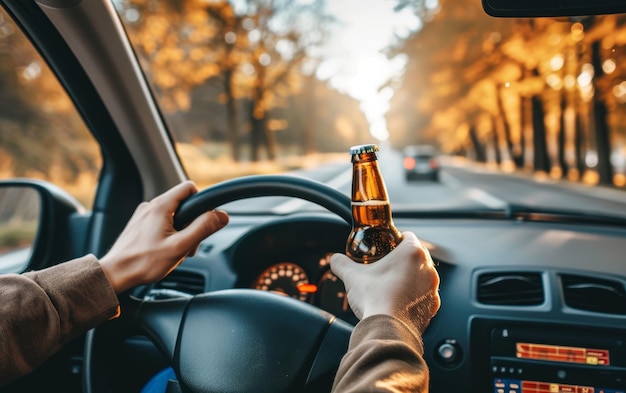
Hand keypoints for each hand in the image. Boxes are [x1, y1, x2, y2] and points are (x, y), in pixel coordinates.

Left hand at [99, 181, 228, 292]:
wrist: (115, 275)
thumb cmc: (143, 262)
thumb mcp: (180, 246)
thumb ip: (203, 228)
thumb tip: (221, 215)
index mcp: (161, 206)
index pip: (189, 188)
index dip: (201, 202)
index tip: (203, 221)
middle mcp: (150, 206)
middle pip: (182, 204)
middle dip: (191, 223)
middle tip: (188, 245)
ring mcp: (143, 216)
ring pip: (172, 215)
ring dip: (180, 232)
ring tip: (175, 252)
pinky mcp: (139, 226)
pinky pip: (161, 224)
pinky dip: (168, 235)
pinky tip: (164, 252)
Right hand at [330, 231, 439, 333]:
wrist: (387, 331)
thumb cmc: (375, 299)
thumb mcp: (352, 276)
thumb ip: (341, 263)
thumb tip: (335, 259)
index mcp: (412, 253)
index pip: (407, 236)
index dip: (394, 240)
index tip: (385, 249)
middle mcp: (427, 269)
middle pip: (415, 257)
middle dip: (401, 261)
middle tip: (384, 268)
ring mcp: (432, 289)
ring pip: (420, 277)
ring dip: (408, 279)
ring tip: (390, 287)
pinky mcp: (431, 307)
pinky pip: (423, 296)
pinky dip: (412, 297)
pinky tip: (397, 303)